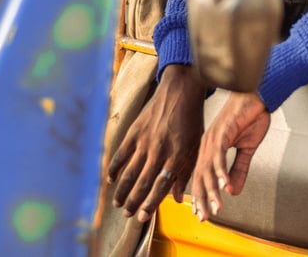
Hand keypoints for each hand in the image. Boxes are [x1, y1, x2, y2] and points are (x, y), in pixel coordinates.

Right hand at [107, 64, 206, 221]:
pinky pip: (121, 153)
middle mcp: (160, 149)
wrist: (181, 90)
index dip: (150, 203)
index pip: (161, 184)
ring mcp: (145, 140)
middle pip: (143, 182)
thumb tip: (178, 199)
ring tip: (118, 204)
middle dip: (134, 201)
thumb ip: (186, 172)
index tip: (142, 217)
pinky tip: (111, 180)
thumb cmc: (191, 120)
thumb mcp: (196, 145)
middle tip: (128, 215)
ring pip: (130, 171)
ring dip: (122, 190)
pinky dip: (114, 168)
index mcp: (177, 153)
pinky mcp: (135, 130)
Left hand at [190, 91, 269, 220]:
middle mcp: (208, 143)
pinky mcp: (222, 132)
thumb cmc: (251, 115)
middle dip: (202, 198)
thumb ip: (239, 169)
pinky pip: (219, 156)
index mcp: (211, 147)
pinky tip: (225, 185)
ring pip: (208, 169)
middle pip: (201, 176)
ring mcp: (213, 138)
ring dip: (212, 190)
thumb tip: (233, 190)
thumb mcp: (247, 148)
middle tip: (205, 216)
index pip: (202, 175)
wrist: (258, 95)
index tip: (203, 212)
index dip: (202, 195)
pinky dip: (221, 172)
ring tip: (217, 207)